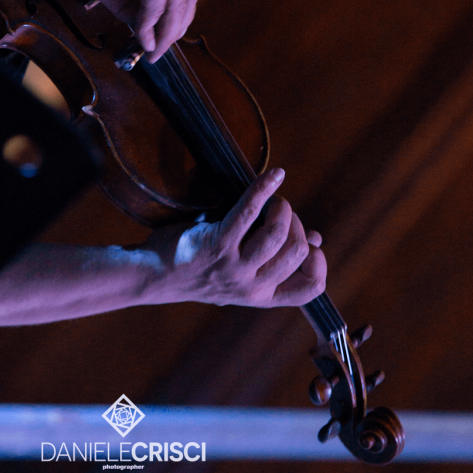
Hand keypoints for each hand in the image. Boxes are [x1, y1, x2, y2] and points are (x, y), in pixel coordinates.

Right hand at [61, 0, 197, 59]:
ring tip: (152, 50)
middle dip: (175, 28)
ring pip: (177, 4)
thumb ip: (130, 4)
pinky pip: (157, 4)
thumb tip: (141, 28)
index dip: (176, 14)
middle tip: (160, 48)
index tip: (165, 34)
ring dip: (165, 33)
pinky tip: (142, 38)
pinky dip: (150, 26)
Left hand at [139, 168, 326, 307]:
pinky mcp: (216, 244)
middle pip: (296, 251)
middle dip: (296, 223)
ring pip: (278, 234)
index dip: (317, 261)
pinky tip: (274, 175)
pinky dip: (265, 188)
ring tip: (273, 199)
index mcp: (261, 297)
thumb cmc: (200, 268)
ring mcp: (233, 267)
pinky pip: (249, 211)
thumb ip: (275, 260)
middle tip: (280, 211)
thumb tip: (316, 240)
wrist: (155, 276)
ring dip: (281, 207)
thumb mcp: (242, 273)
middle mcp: (250, 287)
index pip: (309, 289)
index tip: (309, 241)